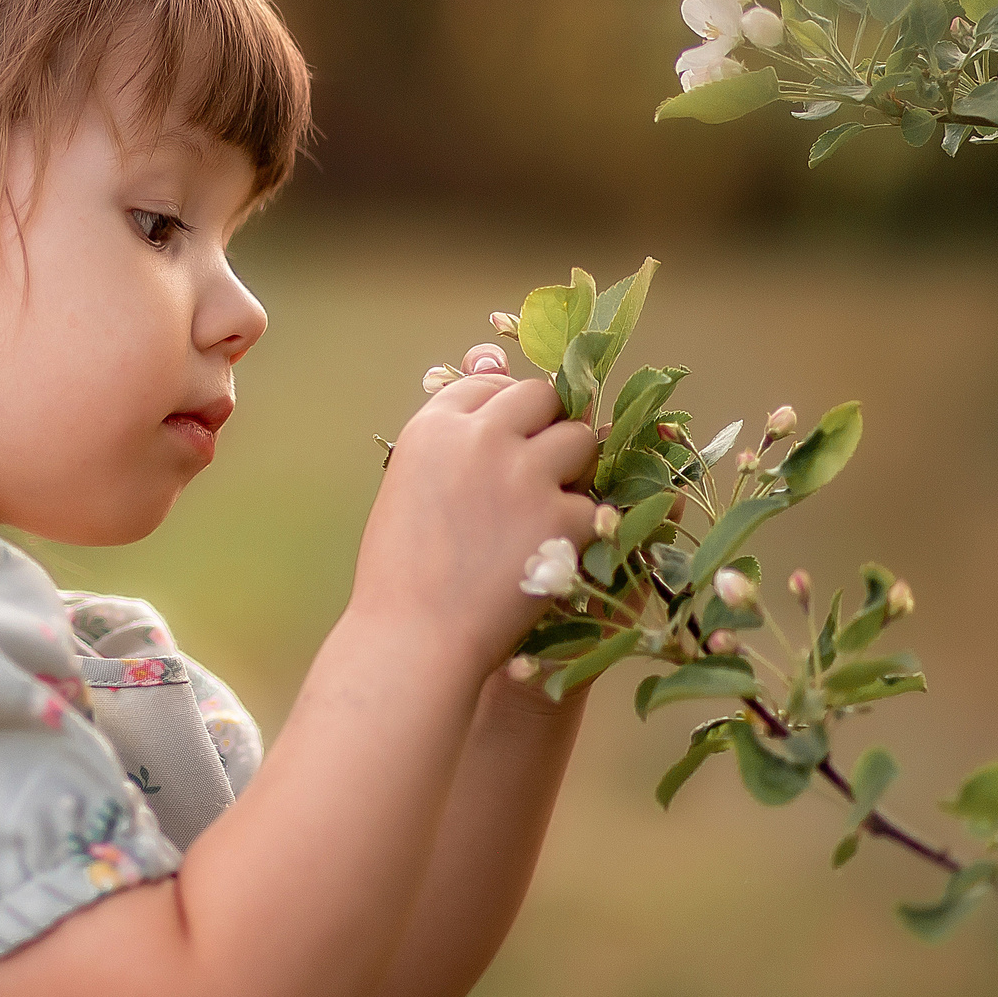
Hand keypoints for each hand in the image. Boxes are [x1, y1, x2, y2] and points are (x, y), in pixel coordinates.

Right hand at [354, 343, 598, 667]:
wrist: (411, 640)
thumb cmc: (403, 571)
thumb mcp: (411, 485)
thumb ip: (454, 431)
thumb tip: (492, 355)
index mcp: (433, 427)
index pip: (487, 385)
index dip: (504, 415)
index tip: (504, 447)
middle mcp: (479, 438)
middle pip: (541, 397)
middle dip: (548, 429)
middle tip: (536, 476)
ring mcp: (523, 475)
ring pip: (581, 440)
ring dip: (574, 471)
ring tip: (546, 514)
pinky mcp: (560, 519)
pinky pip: (595, 505)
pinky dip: (583, 532)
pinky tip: (554, 556)